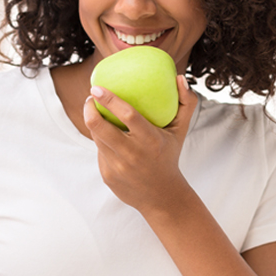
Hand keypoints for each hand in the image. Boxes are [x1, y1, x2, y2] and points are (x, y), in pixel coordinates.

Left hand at [83, 75, 197, 212]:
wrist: (162, 197)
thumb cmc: (170, 156)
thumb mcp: (181, 132)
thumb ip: (186, 104)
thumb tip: (179, 78)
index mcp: (150, 140)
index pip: (127, 115)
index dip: (109, 99)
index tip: (97, 87)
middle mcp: (132, 154)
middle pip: (99, 127)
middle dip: (89, 108)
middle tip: (91, 97)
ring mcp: (117, 167)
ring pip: (96, 138)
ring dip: (93, 121)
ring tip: (94, 110)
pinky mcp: (107, 175)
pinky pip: (99, 151)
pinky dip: (101, 140)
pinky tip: (105, 134)